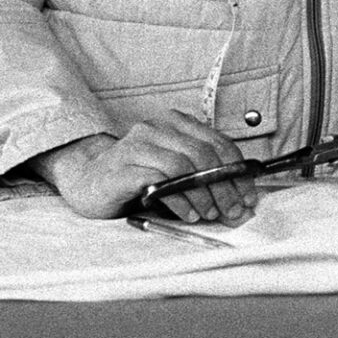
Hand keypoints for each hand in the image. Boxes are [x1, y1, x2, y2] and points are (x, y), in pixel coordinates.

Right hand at [33, 116, 259, 223]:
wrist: (88, 181)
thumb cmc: (137, 178)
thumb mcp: (174, 172)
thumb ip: (200, 176)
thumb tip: (238, 196)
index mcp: (174, 123)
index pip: (217, 142)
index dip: (237, 170)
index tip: (248, 195)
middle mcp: (157, 128)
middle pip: (203, 152)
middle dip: (224, 185)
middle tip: (233, 210)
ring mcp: (137, 145)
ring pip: (184, 163)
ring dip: (203, 193)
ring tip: (210, 214)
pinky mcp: (122, 168)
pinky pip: (159, 179)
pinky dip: (180, 198)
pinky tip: (188, 213)